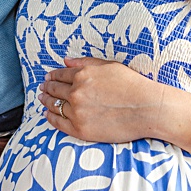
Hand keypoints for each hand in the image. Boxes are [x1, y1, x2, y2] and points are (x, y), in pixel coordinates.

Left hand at [41, 58, 165, 142]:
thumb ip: (85, 63)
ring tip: (43, 99)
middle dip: (47, 88)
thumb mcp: (109, 66)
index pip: (60, 75)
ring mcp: (77, 112)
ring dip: (47, 101)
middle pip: (55, 90)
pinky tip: (48, 115)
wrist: (147, 109)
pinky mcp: (81, 129)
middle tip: (42, 88)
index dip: (52, 76)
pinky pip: (59, 123)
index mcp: (82, 75)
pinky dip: (51, 118)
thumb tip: (65, 61)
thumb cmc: (132, 85)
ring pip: (55, 106)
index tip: (48, 78)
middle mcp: (76, 93)